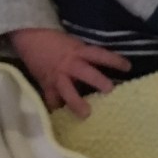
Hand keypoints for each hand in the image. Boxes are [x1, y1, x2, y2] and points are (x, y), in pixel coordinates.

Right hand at [9, 26, 129, 117]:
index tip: (128, 67)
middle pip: (85, 72)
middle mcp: (69, 64)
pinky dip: (56, 109)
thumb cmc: (53, 40)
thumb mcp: (72, 44)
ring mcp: (57, 76)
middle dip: (97, 80)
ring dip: (76, 102)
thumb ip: (84, 55)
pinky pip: (51, 99)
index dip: (113, 60)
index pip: (99, 54)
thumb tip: (101, 66)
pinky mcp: (46, 84)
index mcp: (78, 51)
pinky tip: (62, 121)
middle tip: (110, 90)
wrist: (29, 37)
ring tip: (86, 115)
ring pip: (67, 90)